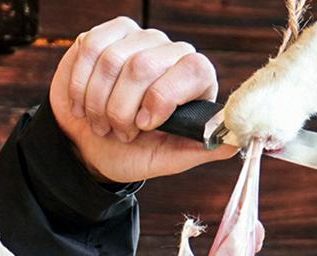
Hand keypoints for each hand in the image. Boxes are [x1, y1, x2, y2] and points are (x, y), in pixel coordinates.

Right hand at [50, 17, 238, 184]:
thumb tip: (236, 141)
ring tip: (101, 123)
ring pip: (113, 60)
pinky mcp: (106, 35)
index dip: (164, 97)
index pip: (193, 69)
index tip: (144, 125)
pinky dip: (80, 86)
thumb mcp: (167, 159)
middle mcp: (171, 52)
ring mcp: (139, 39)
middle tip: (119, 133)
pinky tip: (82, 105)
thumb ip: (200, 149)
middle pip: (144, 65)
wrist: (90, 147)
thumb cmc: (133, 153)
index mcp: (196, 80)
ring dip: (98, 103)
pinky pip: (91, 49)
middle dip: (122, 110)